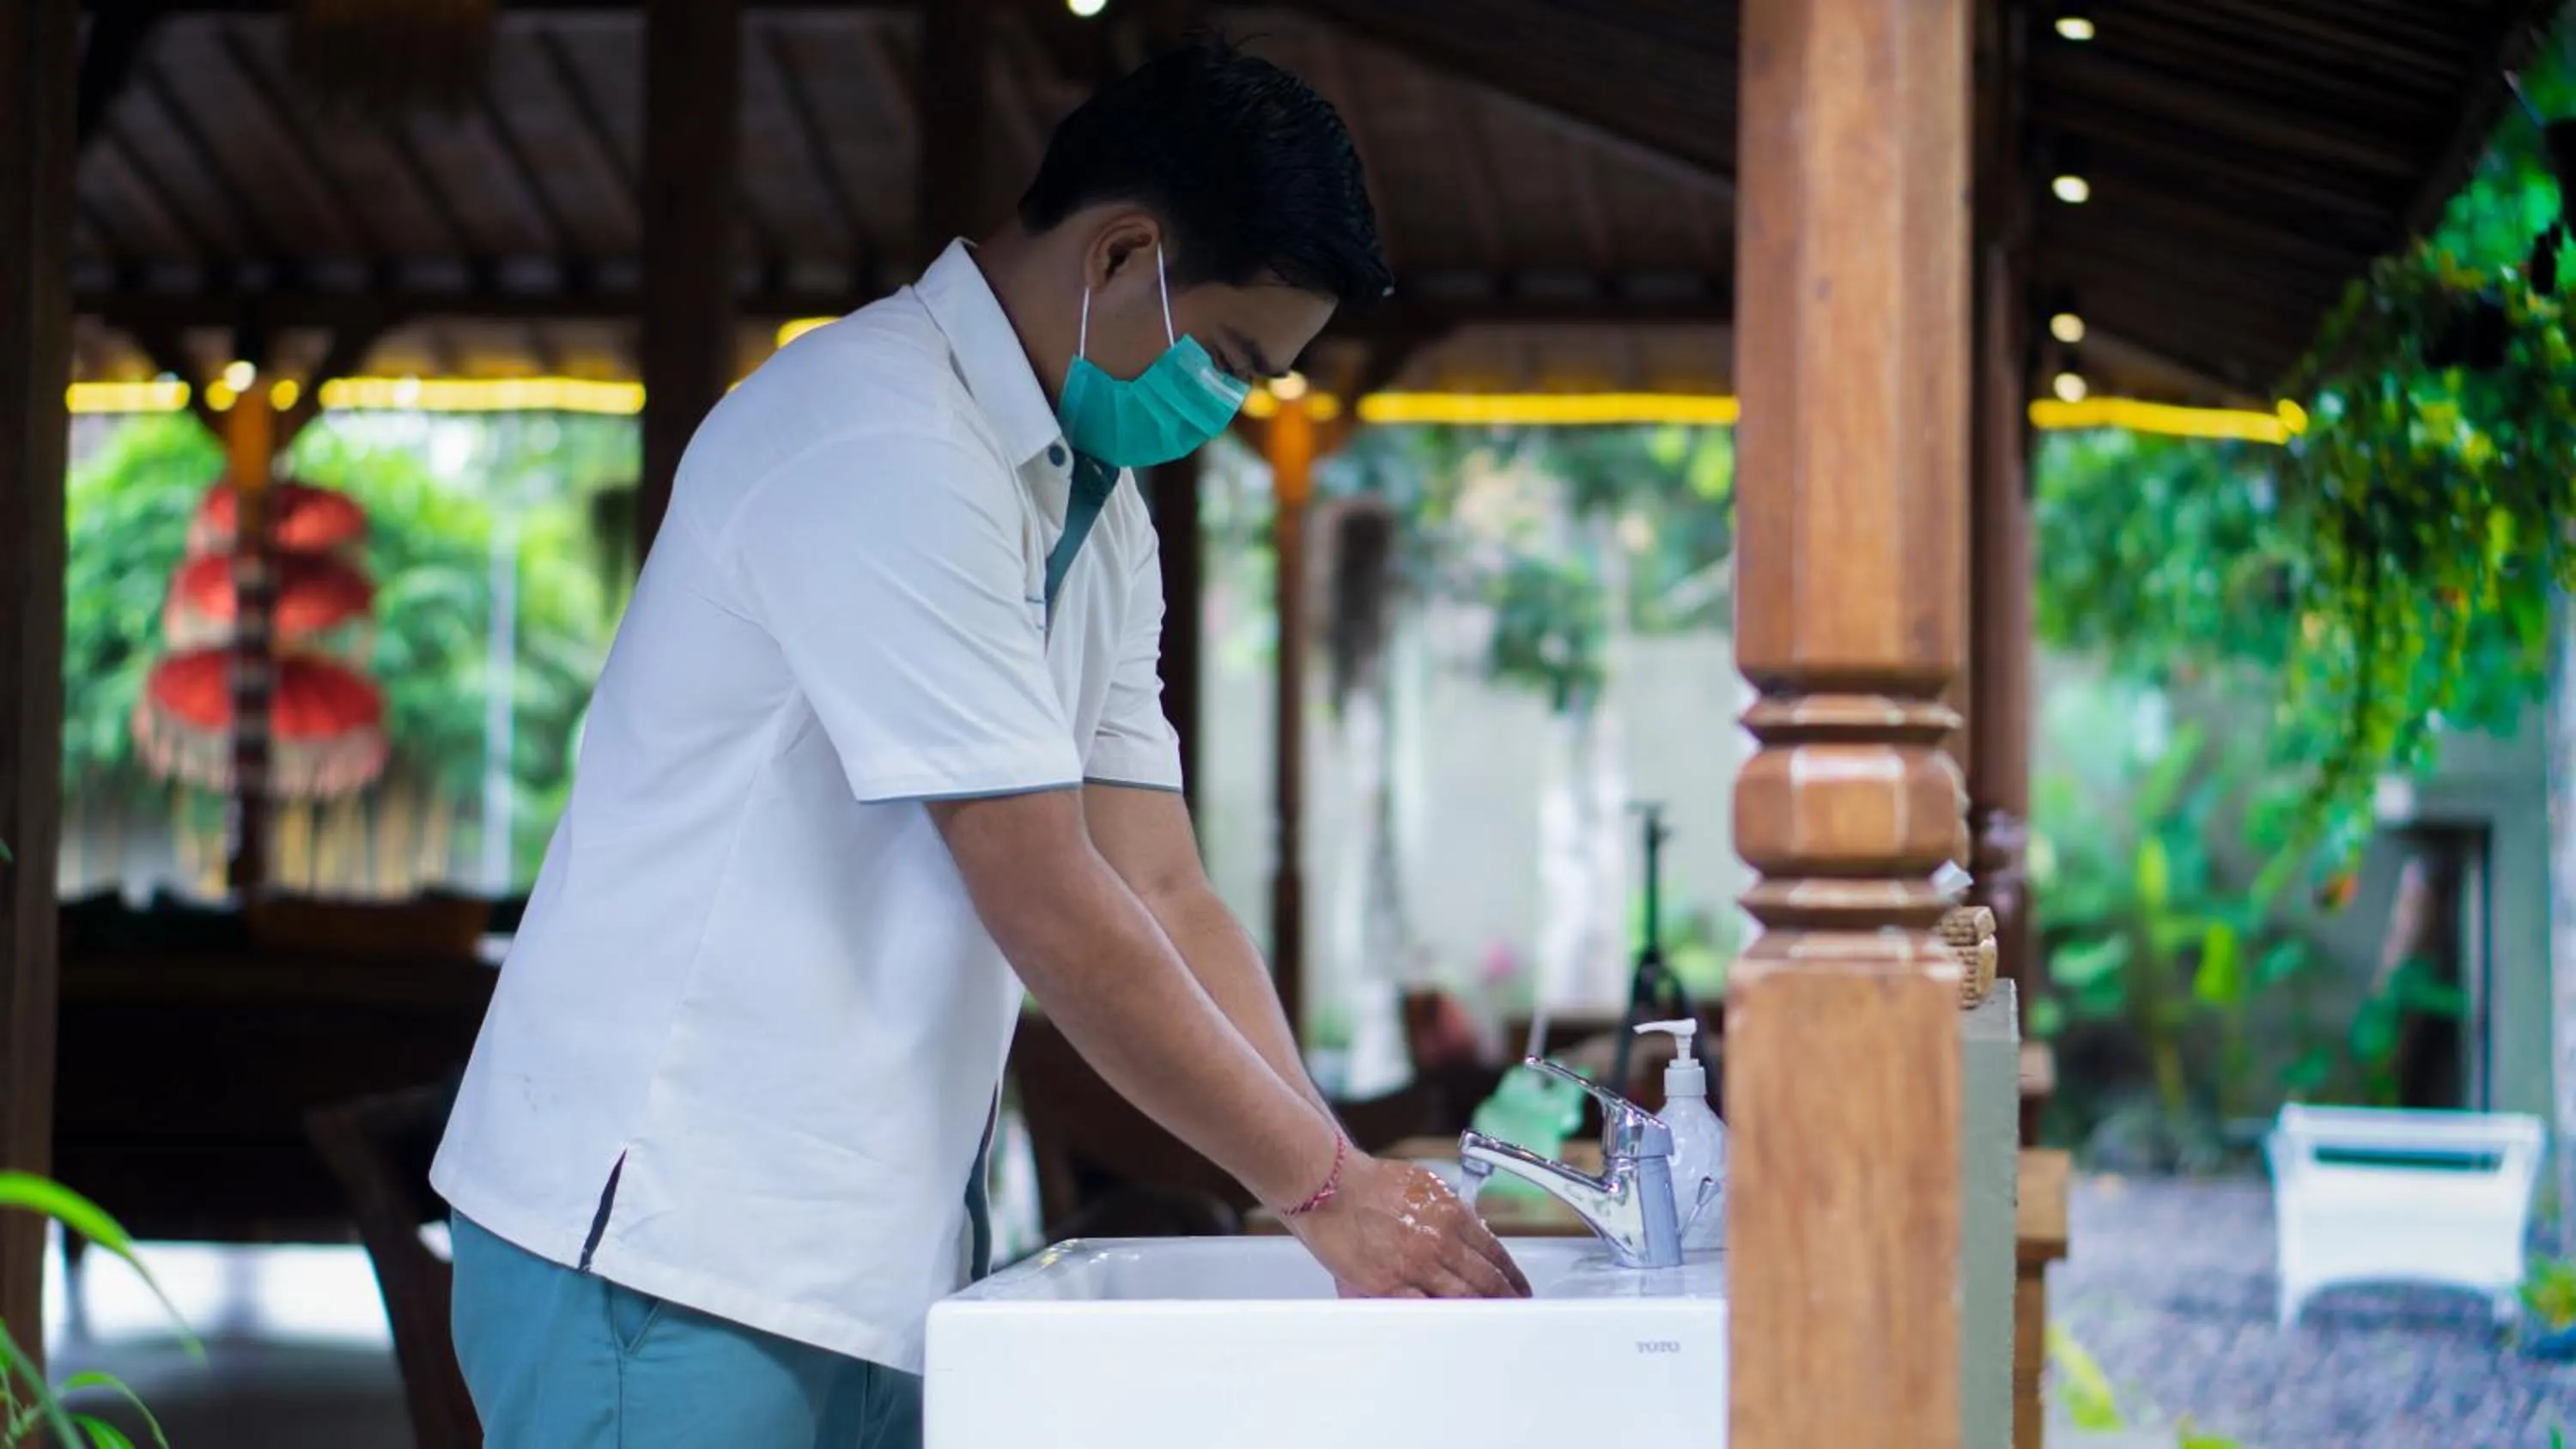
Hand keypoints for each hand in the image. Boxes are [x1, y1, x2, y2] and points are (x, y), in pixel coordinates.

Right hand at [1287, 1154, 1531, 1298]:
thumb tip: (1471, 1229)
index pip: (1494, 1251)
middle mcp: (1440, 1241)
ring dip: (1481, 1310)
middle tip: (1515, 1307)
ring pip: (1463, 1298)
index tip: (1517, 1284)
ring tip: (1491, 1321)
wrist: (1328, 1186)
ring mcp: (1417, 1266)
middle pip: (1485, 1279)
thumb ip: (1450, 1210)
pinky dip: (1443, 1319)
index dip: (1510, 1273)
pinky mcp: (1390, 1286)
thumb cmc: (1367, 1182)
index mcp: (1451, 1214)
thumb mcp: (1424, 1184)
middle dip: (1505, 1297)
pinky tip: (1453, 1325)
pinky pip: (1426, 1310)